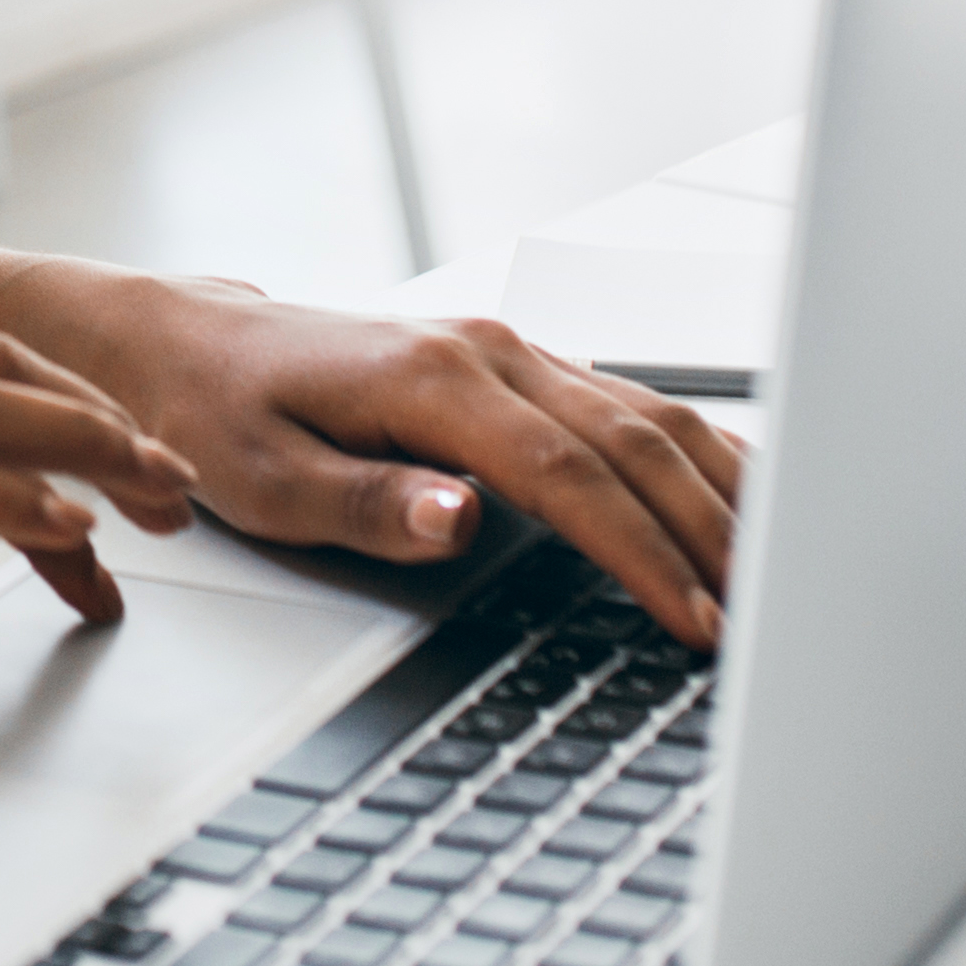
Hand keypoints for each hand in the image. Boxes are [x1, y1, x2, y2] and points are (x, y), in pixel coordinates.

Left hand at [86, 282, 747, 643]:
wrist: (182, 343)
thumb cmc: (213, 413)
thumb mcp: (262, 481)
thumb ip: (367, 505)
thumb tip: (463, 518)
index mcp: (432, 377)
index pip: (570, 473)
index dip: (642, 550)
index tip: (697, 619)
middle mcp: (489, 351)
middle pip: (635, 440)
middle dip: (709, 533)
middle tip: (770, 622)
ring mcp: (510, 351)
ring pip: (649, 415)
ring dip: (720, 491)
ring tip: (782, 575)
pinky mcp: (516, 367)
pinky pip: (630, 405)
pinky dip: (696, 453)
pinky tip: (740, 496)